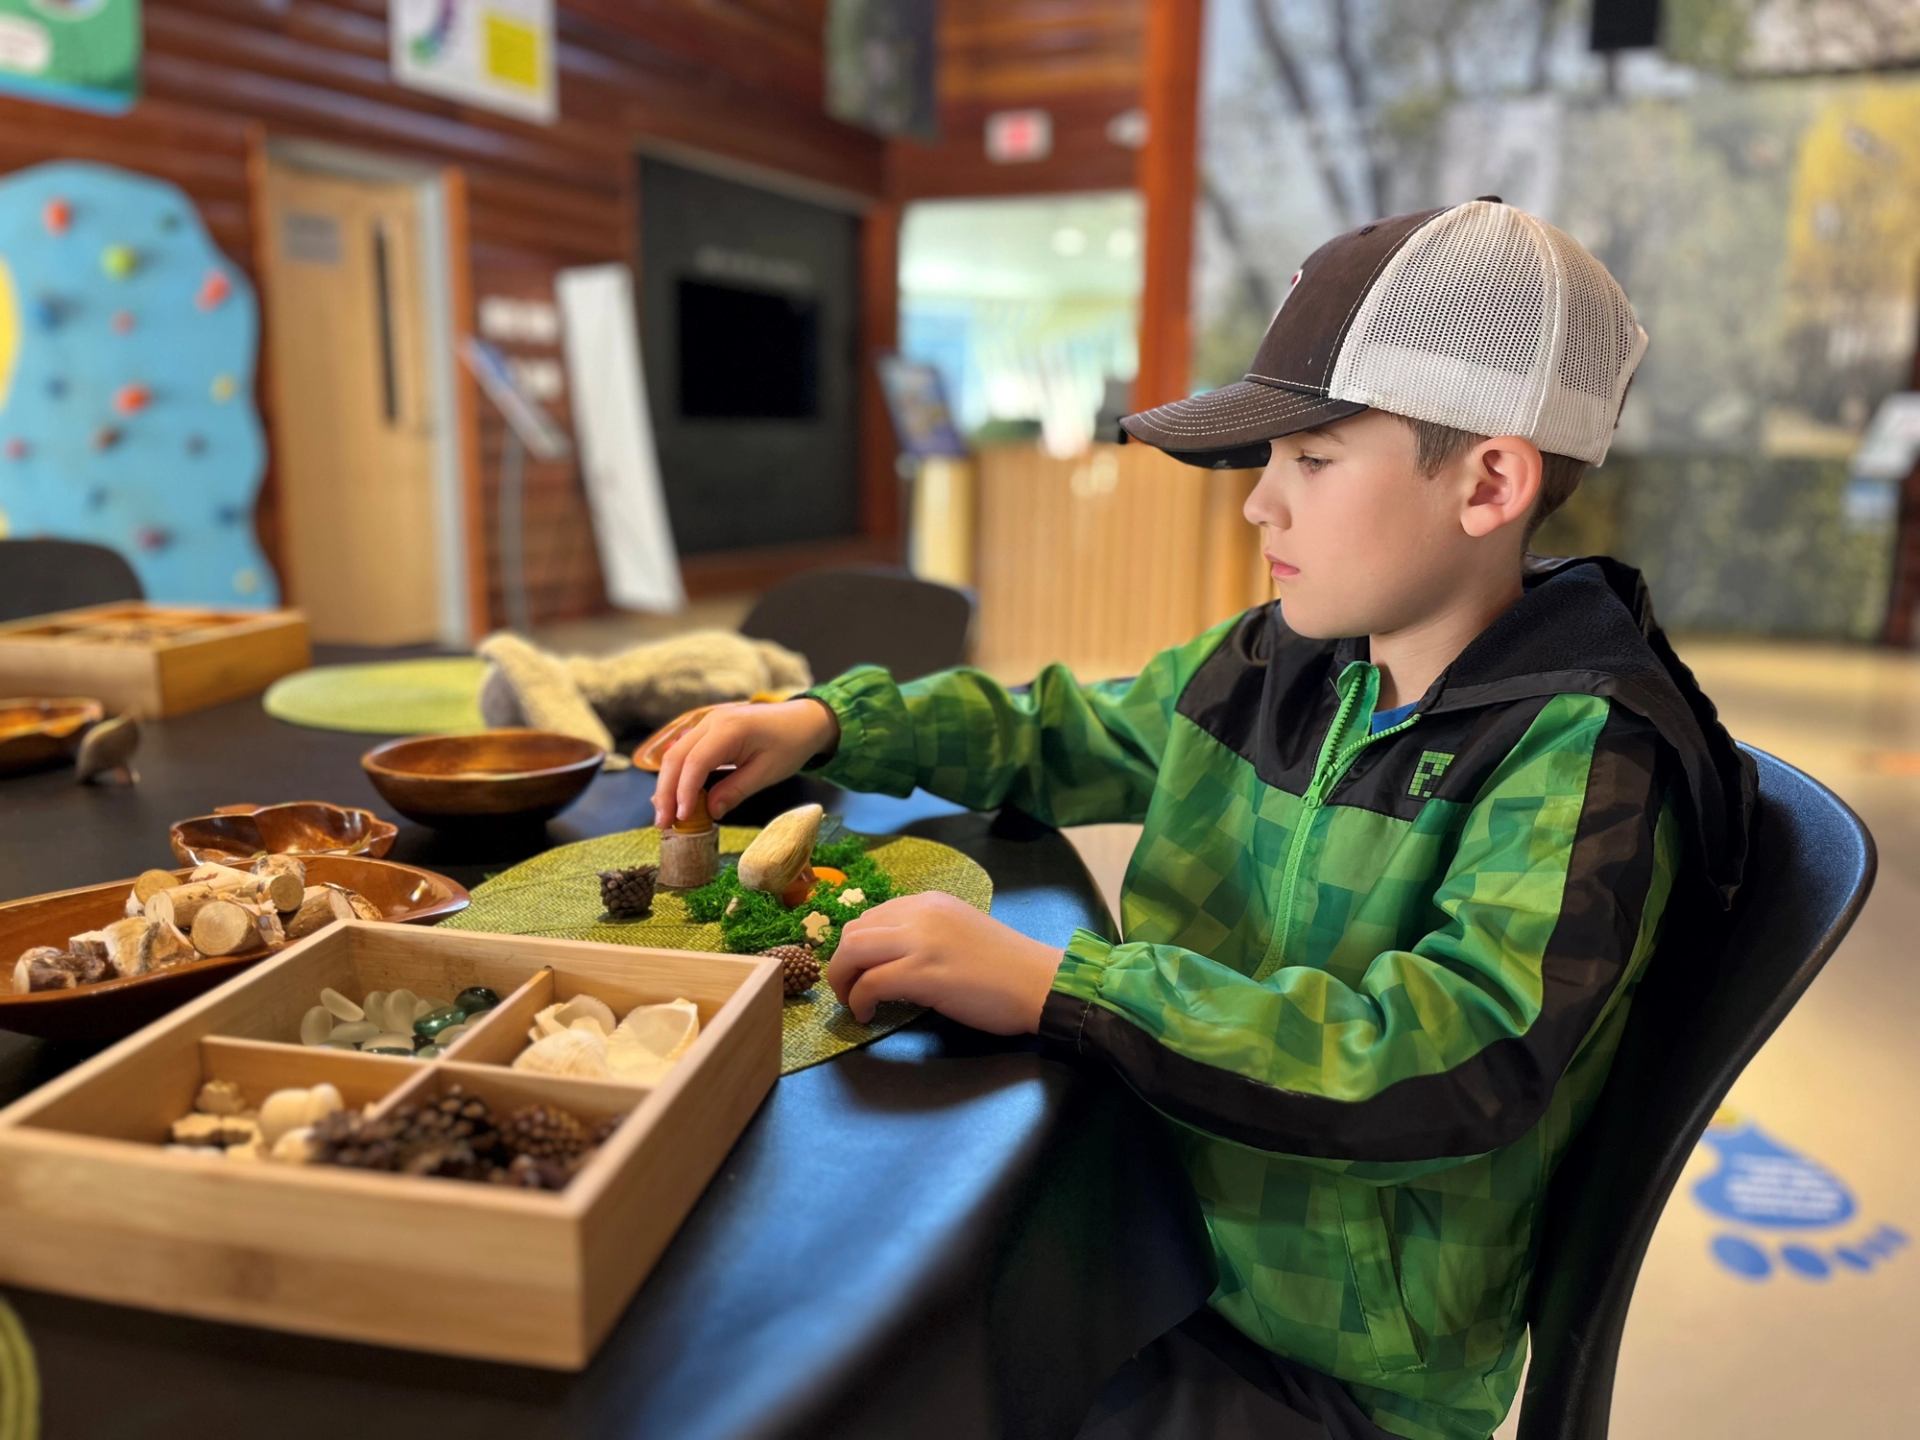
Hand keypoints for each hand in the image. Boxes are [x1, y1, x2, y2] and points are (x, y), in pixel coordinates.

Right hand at [652, 699, 839, 827]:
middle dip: (666, 792)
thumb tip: (709, 812)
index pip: (695, 762)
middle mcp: (712, 721)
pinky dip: (678, 775)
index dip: (684, 792)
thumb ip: (736, 791)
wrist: (803, 720)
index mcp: (729, 728)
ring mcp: (707, 722)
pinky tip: (674, 797)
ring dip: (667, 785)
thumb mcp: (768, 773)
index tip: (681, 818)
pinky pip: (686, 752)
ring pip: (675, 754)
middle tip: (663, 823)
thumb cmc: (791, 744)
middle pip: (676, 757)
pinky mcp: (708, 730)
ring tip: (665, 815)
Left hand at [829, 891, 1063, 1033]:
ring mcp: (921, 941)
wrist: (1041, 983)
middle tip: (849, 990)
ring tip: (853, 1002)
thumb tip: (891, 958)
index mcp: (930, 902)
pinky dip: (860, 1001)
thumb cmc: (1008, 967)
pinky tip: (869, 1015)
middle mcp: (921, 913)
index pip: (872, 916)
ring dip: (843, 980)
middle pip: (854, 931)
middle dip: (841, 963)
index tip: (859, 971)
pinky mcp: (923, 973)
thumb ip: (927, 935)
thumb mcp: (961, 932)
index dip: (857, 948)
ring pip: (852, 951)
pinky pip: (870, 983)